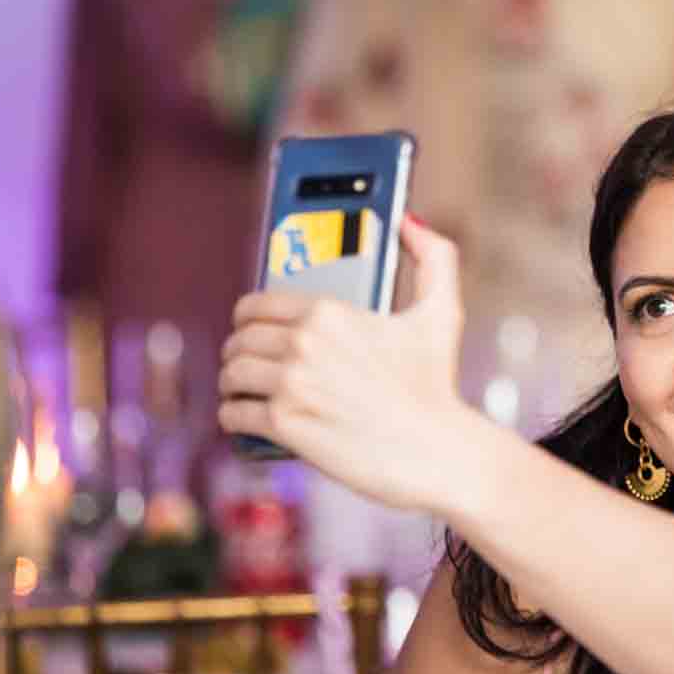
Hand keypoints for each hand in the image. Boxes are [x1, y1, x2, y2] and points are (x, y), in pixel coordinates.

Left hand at [218, 216, 471, 512]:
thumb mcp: (442, 313)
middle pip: (239, 340)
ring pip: (231, 376)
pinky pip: (232, 415)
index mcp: (330, 312)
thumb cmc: (438, 385)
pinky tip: (245, 421)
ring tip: (244, 394)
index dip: (248, 319)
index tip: (252, 330)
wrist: (438, 451)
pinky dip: (234, 419)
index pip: (256, 305)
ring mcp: (291, 384)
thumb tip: (408, 222)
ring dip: (233, 386)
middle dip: (240, 353)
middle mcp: (305, 343)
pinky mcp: (284, 424)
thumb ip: (433, 257)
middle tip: (248, 366)